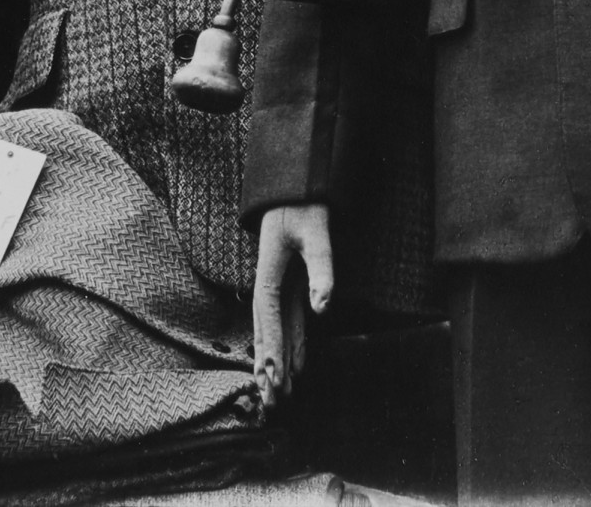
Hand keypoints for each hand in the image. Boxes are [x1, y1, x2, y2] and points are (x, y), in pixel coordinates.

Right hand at [251, 203, 333, 407]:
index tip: (273, 379)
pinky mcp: (292, 287)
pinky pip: (291, 323)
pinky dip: (293, 345)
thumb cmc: (304, 206)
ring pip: (278, 334)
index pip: (269, 321)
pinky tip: (298, 366)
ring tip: (280, 394)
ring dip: (279, 363)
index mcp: (269, 276)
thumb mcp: (316, 232)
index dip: (271, 351)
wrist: (297, 186)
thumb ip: (322, 268)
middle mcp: (270, 287)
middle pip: (267, 334)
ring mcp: (280, 289)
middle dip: (268, 369)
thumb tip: (323, 307)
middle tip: (270, 403)